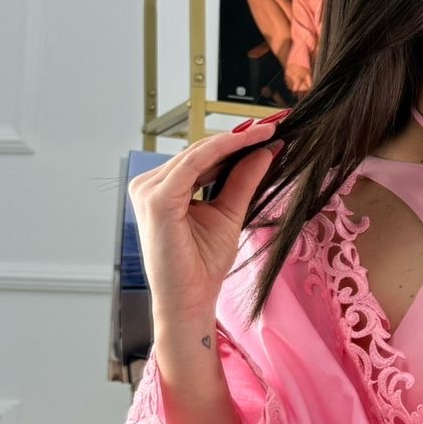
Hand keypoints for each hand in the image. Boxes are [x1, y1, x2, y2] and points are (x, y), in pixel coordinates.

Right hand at [128, 113, 286, 326]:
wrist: (191, 300)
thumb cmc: (204, 264)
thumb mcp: (230, 213)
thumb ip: (243, 179)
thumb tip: (266, 149)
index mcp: (162, 189)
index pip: (200, 157)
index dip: (235, 142)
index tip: (268, 129)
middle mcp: (148, 185)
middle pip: (199, 151)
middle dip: (239, 137)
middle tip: (274, 124)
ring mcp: (148, 190)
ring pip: (198, 153)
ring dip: (235, 140)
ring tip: (268, 131)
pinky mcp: (156, 199)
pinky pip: (194, 163)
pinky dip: (223, 149)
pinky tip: (249, 141)